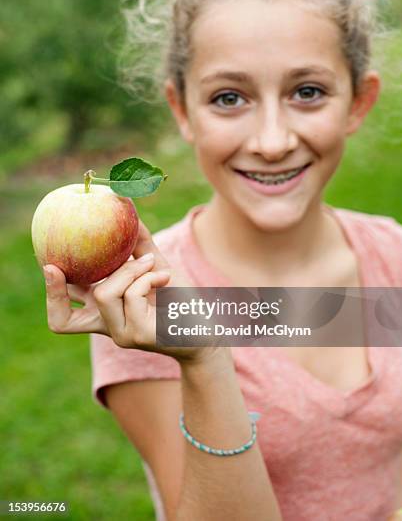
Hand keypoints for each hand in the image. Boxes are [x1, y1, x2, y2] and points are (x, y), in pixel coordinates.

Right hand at [43, 219, 220, 364]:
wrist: (207, 329)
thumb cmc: (179, 301)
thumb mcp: (155, 269)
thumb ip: (139, 247)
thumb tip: (127, 212)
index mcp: (105, 315)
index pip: (62, 318)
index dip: (50, 295)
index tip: (49, 264)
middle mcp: (108, 328)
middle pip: (62, 321)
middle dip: (55, 289)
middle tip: (54, 264)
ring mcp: (122, 335)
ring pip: (104, 293)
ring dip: (129, 270)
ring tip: (151, 264)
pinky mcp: (141, 336)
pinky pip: (132, 294)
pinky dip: (147, 277)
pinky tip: (164, 277)